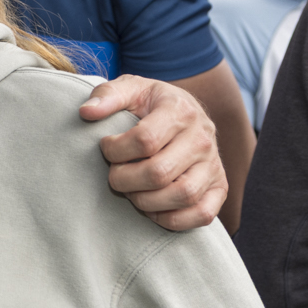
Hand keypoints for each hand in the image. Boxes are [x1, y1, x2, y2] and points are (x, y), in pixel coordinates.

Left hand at [80, 75, 226, 231]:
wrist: (185, 111)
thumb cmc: (150, 103)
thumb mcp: (130, 88)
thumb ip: (106, 96)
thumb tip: (87, 113)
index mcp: (180, 111)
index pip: (145, 140)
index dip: (116, 150)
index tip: (106, 148)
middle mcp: (202, 138)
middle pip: (160, 172)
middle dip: (125, 180)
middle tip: (114, 175)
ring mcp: (214, 164)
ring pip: (183, 195)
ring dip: (146, 201)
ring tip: (131, 191)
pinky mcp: (220, 186)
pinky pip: (203, 213)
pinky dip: (174, 219)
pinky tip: (152, 208)